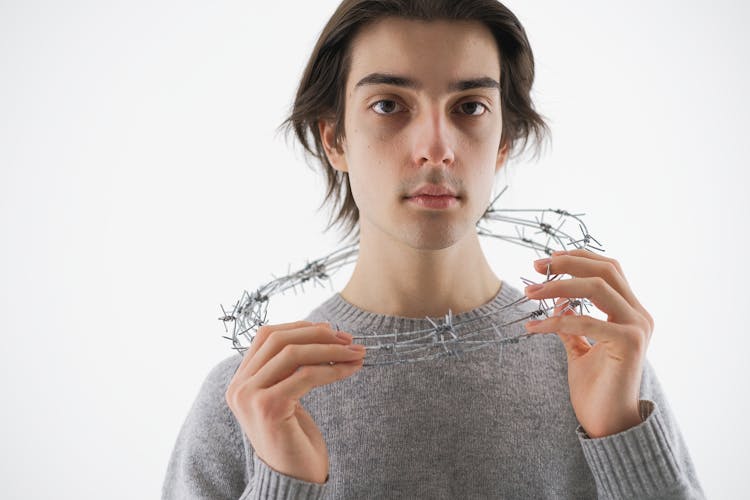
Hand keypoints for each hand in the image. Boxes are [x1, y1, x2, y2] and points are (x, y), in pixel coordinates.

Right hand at [225, 321, 365, 483]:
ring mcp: (250, 397)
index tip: (331, 330)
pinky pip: (306, 376)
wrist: (292, 480)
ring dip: (330, 350)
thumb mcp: (286, 395)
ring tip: (356, 353)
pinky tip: (351, 369)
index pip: (267, 336)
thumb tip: (320, 331)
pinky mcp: (268, 407)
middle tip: (349, 340)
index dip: (301, 328)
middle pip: (280, 340)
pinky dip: (332, 369)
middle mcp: (239, 387)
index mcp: (240, 381)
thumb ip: (288, 368)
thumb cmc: (294, 438)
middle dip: (318, 336)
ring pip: (293, 354)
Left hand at [523, 249, 654, 437]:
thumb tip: (558, 299)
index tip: (549, 258)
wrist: (608, 423)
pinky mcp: (629, 344)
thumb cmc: (596, 387)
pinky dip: (556, 320)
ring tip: (529, 293)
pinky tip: (534, 328)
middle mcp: (639, 315)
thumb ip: (573, 322)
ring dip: (558, 286)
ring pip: (597, 287)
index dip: (580, 258)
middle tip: (535, 266)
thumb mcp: (580, 347)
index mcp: (631, 312)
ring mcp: (637, 328)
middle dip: (568, 263)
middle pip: (606, 270)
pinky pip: (586, 321)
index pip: (610, 269)